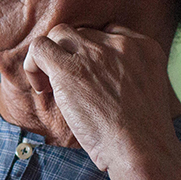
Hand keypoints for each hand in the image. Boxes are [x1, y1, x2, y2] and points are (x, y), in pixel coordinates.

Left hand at [22, 24, 180, 172]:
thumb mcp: (147, 95)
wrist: (140, 147)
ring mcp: (94, 53)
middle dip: (70, 56)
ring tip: (51, 86)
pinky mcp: (69, 68)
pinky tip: (42, 89)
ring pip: (59, 34)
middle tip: (69, 87)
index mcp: (144, 48)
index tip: (88, 78)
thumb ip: (129, 79)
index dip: (91, 54)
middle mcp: (119, 44)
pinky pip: (39, 48)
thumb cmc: (142, 135)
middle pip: (82, 34)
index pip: (108, 32)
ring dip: (50, 57)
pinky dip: (33, 64)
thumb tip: (100, 82)